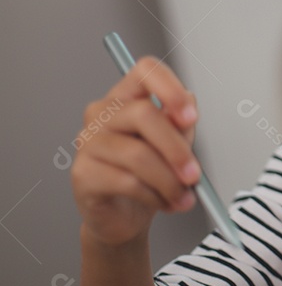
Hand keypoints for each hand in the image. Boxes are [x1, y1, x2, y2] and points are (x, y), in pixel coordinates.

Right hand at [71, 56, 200, 247]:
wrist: (126, 214)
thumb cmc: (151, 173)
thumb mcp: (175, 144)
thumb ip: (181, 124)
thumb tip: (187, 110)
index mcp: (127, 97)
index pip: (145, 70)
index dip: (170, 88)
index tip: (191, 117)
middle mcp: (102, 113)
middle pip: (144, 114)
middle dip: (177, 149)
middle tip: (194, 175)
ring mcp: (88, 142)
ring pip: (137, 154)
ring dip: (169, 181)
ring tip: (184, 196)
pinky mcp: (82, 173)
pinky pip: (127, 182)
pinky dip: (154, 196)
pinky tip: (164, 203)